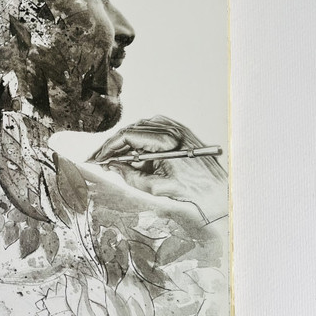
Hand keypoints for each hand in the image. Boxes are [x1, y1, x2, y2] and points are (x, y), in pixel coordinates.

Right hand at [90, 116, 227, 222]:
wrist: (217, 188)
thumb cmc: (193, 188)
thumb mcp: (156, 187)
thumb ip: (130, 177)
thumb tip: (113, 167)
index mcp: (165, 140)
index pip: (127, 136)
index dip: (109, 147)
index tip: (98, 158)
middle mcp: (169, 129)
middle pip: (130, 131)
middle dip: (113, 146)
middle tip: (99, 159)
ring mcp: (174, 127)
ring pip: (138, 128)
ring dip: (124, 142)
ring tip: (112, 158)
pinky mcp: (176, 129)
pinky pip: (150, 129)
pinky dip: (137, 139)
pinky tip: (130, 152)